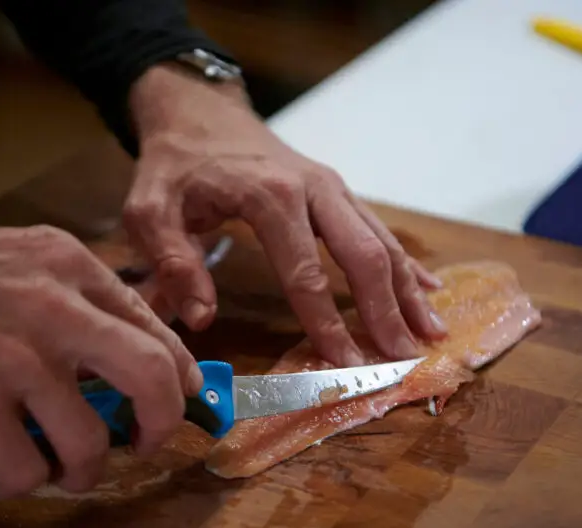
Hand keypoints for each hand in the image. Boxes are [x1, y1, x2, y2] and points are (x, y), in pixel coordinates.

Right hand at [0, 205, 201, 496]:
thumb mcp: (19, 257)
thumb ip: (75, 297)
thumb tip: (126, 349)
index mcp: (70, 267)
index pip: (155, 328)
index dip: (180, 375)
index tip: (182, 400)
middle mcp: (56, 311)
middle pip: (152, 380)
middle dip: (162, 425)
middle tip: (144, 443)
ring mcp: (16, 361)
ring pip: (90, 443)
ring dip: (79, 471)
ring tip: (52, 467)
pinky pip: (25, 471)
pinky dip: (16, 482)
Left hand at [123, 65, 446, 367]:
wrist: (200, 110)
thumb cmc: (175, 165)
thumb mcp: (149, 209)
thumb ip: (171, 262)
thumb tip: (200, 319)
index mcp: (270, 196)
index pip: (305, 272)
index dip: (326, 322)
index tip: (345, 363)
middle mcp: (314, 189)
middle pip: (362, 255)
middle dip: (385, 309)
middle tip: (403, 357)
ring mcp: (333, 188)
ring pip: (382, 241)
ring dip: (408, 289)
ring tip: (431, 332)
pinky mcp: (338, 191)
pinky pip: (380, 229)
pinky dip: (406, 262)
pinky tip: (430, 289)